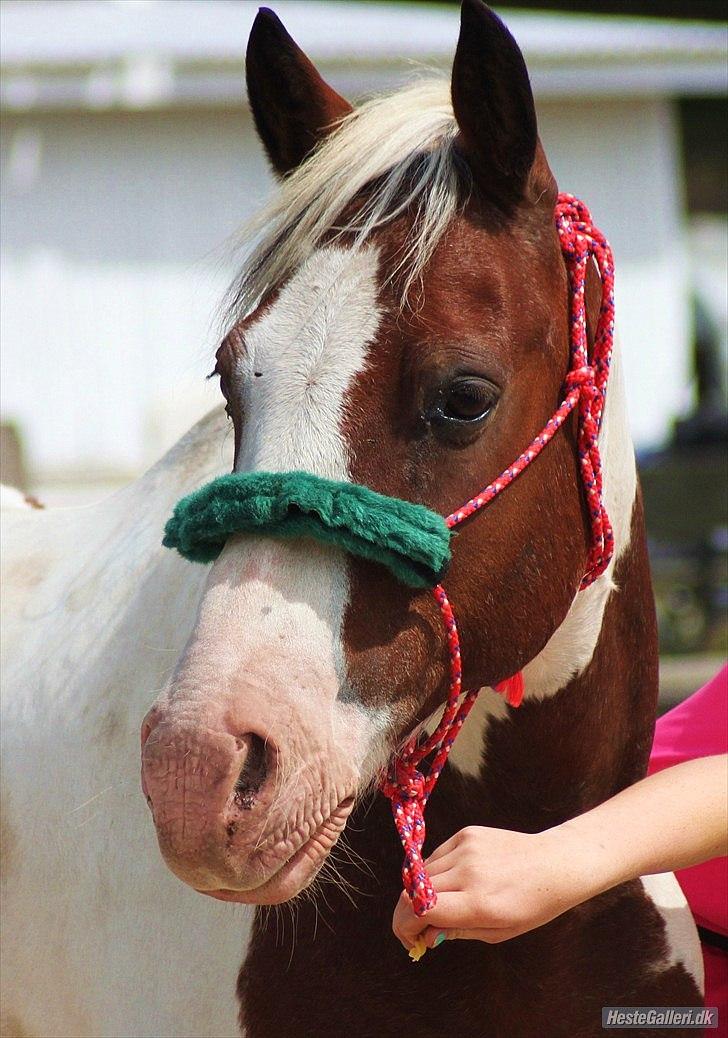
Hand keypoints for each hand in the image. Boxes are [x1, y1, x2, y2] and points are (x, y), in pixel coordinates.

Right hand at [392, 824, 590, 951]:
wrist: (555, 864)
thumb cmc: (532, 905)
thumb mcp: (499, 932)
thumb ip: (458, 932)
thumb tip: (425, 935)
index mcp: (478, 903)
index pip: (420, 911)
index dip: (405, 926)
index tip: (409, 938)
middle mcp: (468, 872)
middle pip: (414, 891)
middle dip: (407, 913)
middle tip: (416, 927)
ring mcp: (466, 848)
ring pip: (422, 872)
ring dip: (421, 892)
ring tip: (439, 903)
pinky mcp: (467, 833)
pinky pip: (437, 855)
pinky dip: (436, 871)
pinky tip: (453, 881)